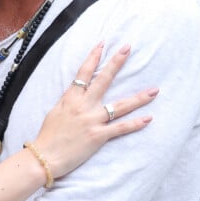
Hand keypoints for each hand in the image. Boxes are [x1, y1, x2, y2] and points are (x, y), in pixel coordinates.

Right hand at [34, 43, 157, 177]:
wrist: (45, 157)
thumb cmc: (47, 136)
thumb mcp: (55, 112)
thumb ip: (68, 100)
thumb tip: (77, 92)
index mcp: (70, 98)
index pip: (83, 73)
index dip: (93, 57)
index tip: (103, 43)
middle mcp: (83, 106)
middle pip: (103, 80)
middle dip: (116, 63)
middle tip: (128, 48)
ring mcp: (92, 121)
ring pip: (120, 106)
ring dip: (139, 98)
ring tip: (155, 90)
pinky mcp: (98, 136)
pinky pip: (121, 128)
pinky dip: (135, 124)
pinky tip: (149, 118)